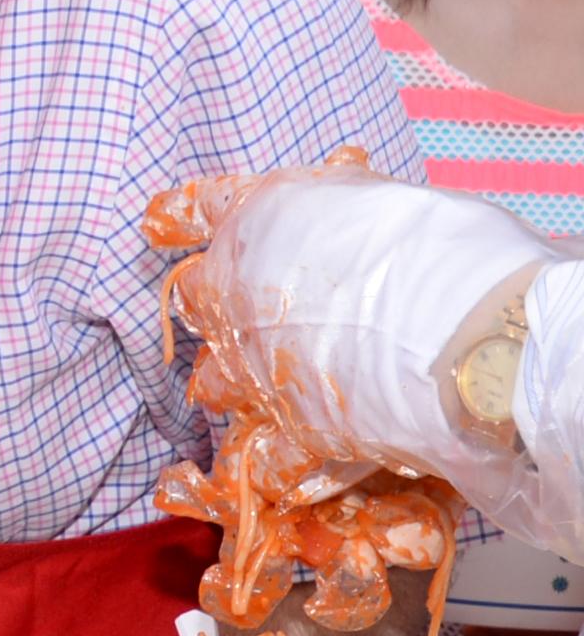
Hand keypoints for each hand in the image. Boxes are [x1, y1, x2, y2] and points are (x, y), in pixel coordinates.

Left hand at [192, 169, 551, 463]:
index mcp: (261, 222)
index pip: (204, 207)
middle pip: (195, 296)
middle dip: (211, 306)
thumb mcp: (386, 202)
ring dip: (231, 382)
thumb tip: (348, 179)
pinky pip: (264, 451)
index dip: (184, 216)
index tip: (163, 221)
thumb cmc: (444, 253)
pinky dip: (276, 457)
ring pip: (214, 379)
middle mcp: (236, 292)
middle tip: (238, 312)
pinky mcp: (288, 427)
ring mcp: (253, 365)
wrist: (472, 340)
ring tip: (256, 386)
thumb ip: (347, 202)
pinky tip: (287, 455)